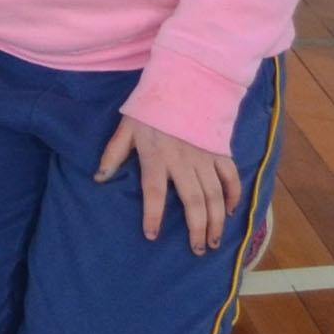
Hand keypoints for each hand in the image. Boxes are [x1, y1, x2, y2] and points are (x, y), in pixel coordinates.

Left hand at [97, 115, 242, 254]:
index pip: (154, 192)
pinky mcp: (220, 151)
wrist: (182, 82)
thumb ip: (113, 154)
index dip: (153, 215)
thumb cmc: (149, 109)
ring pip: (215, 195)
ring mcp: (204, 157)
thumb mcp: (126, 128)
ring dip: (217, 220)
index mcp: (156, 156)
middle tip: (198, 251)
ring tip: (214, 241)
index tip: (152, 235)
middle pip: (193, 201)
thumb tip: (99, 179)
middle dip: (196, 229)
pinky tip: (232, 212)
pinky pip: (231, 177)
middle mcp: (183, 160)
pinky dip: (234, 195)